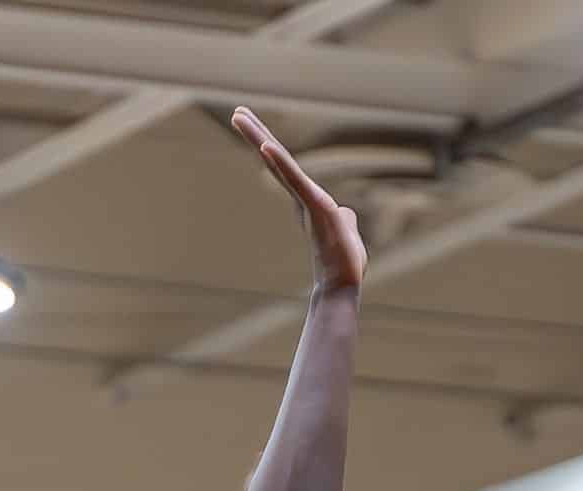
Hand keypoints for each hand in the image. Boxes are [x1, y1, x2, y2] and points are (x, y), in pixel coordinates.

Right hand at [232, 106, 366, 294]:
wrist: (342, 286)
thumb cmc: (343, 263)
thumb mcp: (346, 231)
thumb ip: (344, 219)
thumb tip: (346, 214)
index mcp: (309, 200)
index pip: (287, 167)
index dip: (271, 147)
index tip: (254, 126)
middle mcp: (303, 198)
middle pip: (277, 160)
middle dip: (257, 135)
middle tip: (236, 113)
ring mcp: (307, 202)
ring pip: (281, 165)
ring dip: (261, 140)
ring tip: (239, 118)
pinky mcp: (315, 207)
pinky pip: (296, 181)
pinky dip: (281, 164)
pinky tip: (267, 147)